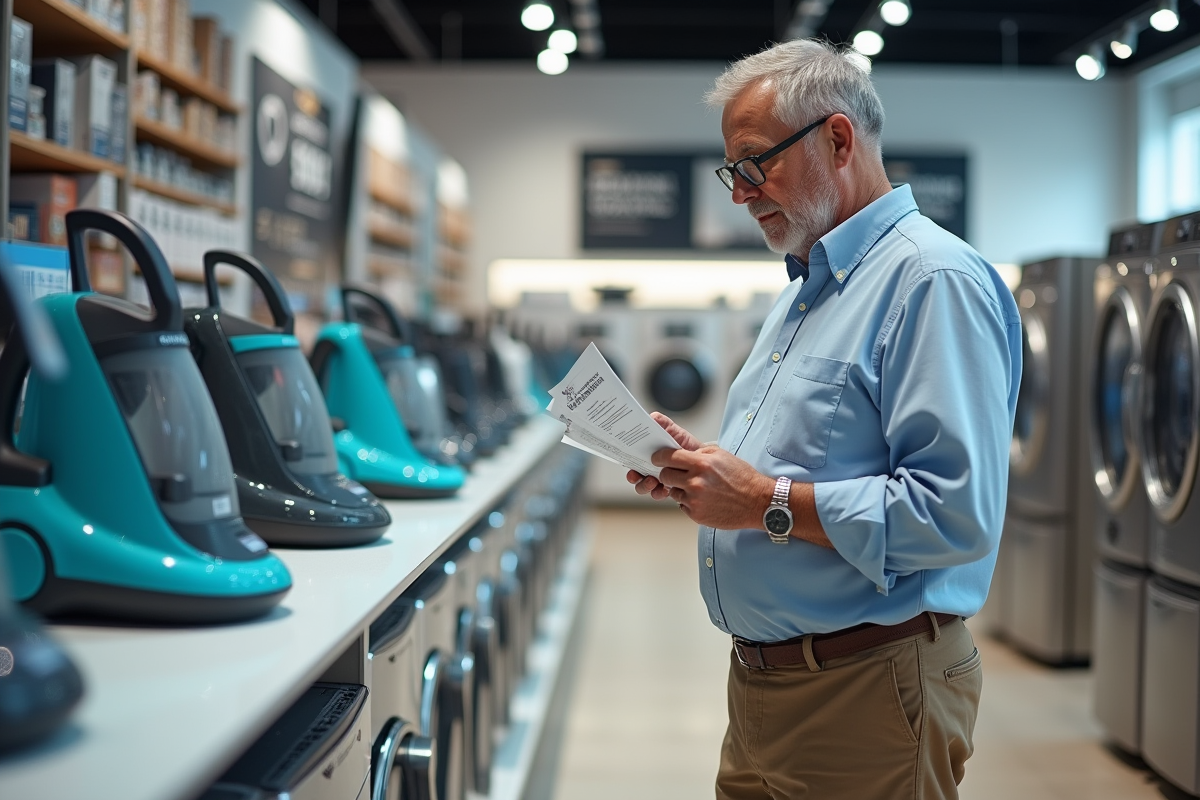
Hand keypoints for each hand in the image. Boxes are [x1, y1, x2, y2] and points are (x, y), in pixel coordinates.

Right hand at [626, 412, 702, 500]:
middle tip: (636, 474)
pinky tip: (665, 489)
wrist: (704, 460)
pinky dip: (658, 493)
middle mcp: (649, 467)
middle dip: (633, 476)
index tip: (626, 458)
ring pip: (642, 487)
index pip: (632, 456)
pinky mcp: (666, 489)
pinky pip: (657, 494)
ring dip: (644, 485)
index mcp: (648, 453)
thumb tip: (652, 417)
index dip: (627, 457)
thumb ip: (664, 425)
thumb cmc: (686, 445)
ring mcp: (656, 479)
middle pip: (634, 474)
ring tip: (652, 482)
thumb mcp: (675, 433)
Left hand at [651, 445, 773, 529]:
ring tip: (698, 487)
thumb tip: (680, 453)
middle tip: (676, 473)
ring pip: (673, 491)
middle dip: (667, 473)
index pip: (667, 457)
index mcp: (701, 464)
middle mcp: (695, 482)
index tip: (657, 458)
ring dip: (680, 488)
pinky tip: (704, 498)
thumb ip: (698, 452)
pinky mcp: (696, 514)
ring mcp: (695, 500)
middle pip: (664, 475)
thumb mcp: (721, 455)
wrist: (757, 502)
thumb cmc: (742, 477)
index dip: (659, 457)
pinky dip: (689, 501)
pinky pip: (682, 505)